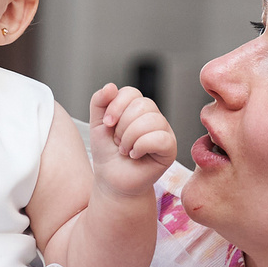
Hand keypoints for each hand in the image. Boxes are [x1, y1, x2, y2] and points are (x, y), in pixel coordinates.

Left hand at [88, 82, 176, 199]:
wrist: (112, 180)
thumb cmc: (107, 153)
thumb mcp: (97, 124)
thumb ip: (99, 101)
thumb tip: (111, 86)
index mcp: (137, 107)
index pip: (131, 92)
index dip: (116, 106)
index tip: (107, 124)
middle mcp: (153, 116)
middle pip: (142, 105)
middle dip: (122, 126)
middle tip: (118, 142)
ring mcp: (164, 131)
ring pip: (151, 120)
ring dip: (130, 138)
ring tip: (125, 150)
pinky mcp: (170, 148)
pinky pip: (160, 138)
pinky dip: (141, 147)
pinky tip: (136, 155)